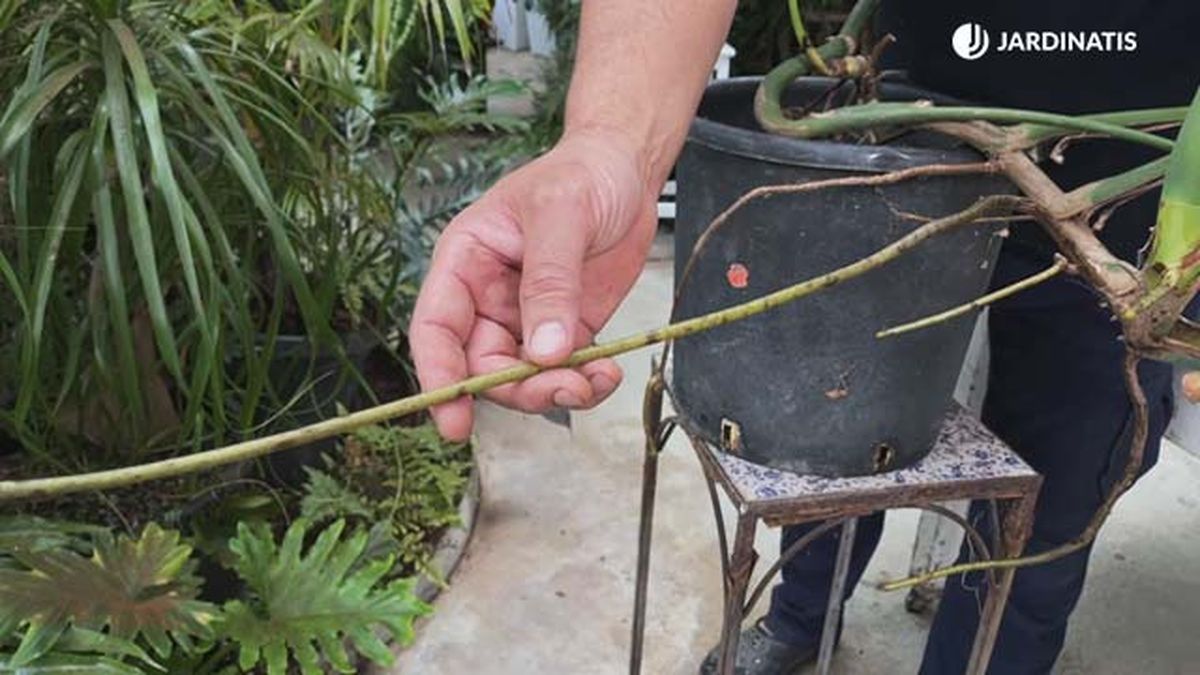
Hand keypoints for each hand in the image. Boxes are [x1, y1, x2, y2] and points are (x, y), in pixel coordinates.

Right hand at [410, 130, 659, 439]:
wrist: (626, 168)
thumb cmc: (581, 173)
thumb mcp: (561, 216)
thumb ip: (550, 283)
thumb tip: (544, 351)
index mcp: (465, 261)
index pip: (436, 328)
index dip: (439, 377)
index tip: (454, 419)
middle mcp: (487, 296)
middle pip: (481, 365)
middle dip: (517, 388)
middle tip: (562, 389)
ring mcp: (525, 316)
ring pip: (522, 377)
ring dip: (554, 390)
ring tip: (595, 380)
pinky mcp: (565, 328)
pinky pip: (563, 371)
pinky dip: (584, 382)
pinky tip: (607, 373)